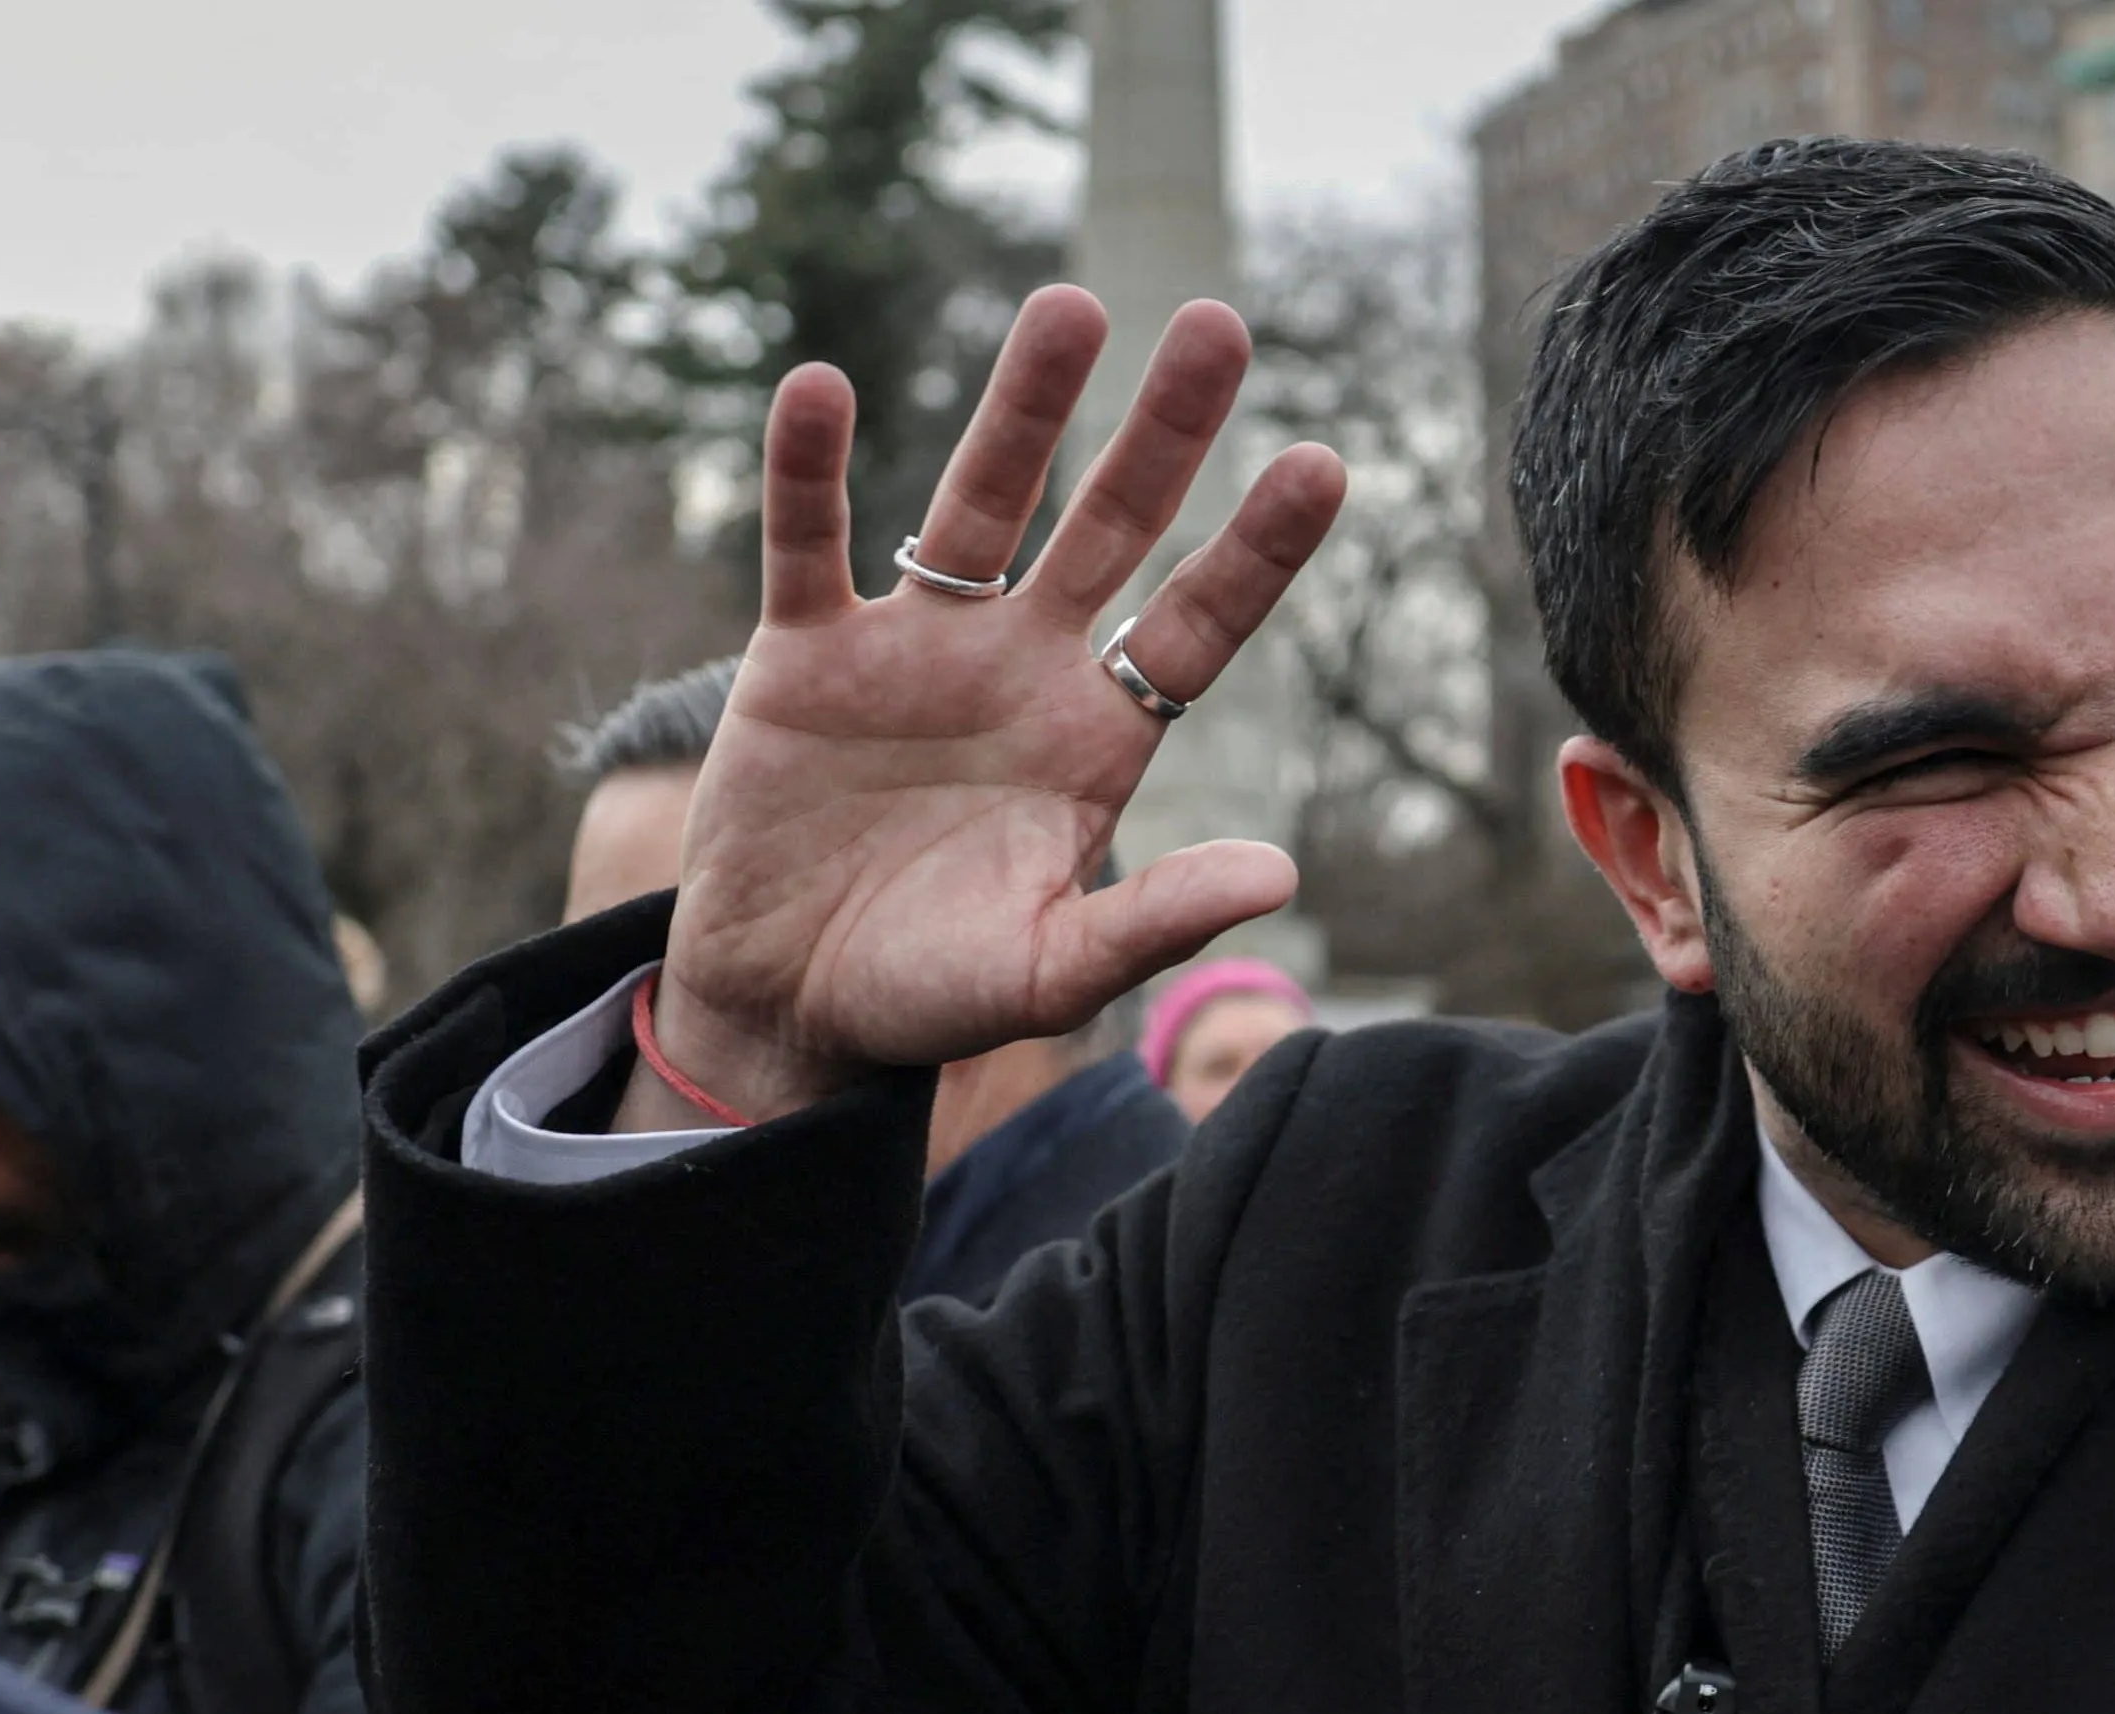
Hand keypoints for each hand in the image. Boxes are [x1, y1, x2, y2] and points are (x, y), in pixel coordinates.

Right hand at [632, 286, 1351, 1126]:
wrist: (789, 1005)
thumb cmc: (931, 994)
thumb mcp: (1049, 971)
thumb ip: (1155, 921)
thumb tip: (1281, 874)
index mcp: (1098, 739)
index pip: (1198, 624)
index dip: (1258, 549)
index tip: (1326, 463)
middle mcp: (1022, 669)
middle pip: (1109, 525)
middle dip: (1163, 432)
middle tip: (1220, 323)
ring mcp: (915, 649)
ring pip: (977, 501)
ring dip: (1022, 408)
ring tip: (1071, 306)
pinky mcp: (805, 654)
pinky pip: (811, 544)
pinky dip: (808, 472)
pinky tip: (816, 386)